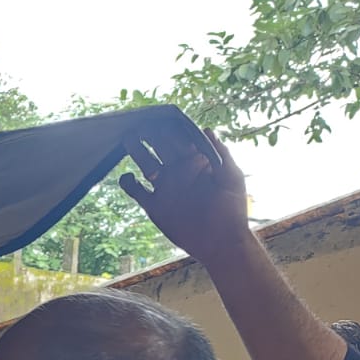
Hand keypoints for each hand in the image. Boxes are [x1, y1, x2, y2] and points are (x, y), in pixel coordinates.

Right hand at [119, 127, 256, 265]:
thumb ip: (221, 153)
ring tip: (127, 139)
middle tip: (140, 123)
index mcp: (197, 163)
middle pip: (160, 148)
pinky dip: (128, 183)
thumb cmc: (232, 210)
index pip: (180, 139)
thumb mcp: (232, 177)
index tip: (160, 116)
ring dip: (136, 152)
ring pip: (145, 164)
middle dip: (150, 135)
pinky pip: (136, 191)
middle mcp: (178, 173)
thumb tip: (206, 130)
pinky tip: (127, 177)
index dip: (170, 127)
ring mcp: (165, 189)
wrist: (221, 243)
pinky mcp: (155, 207)